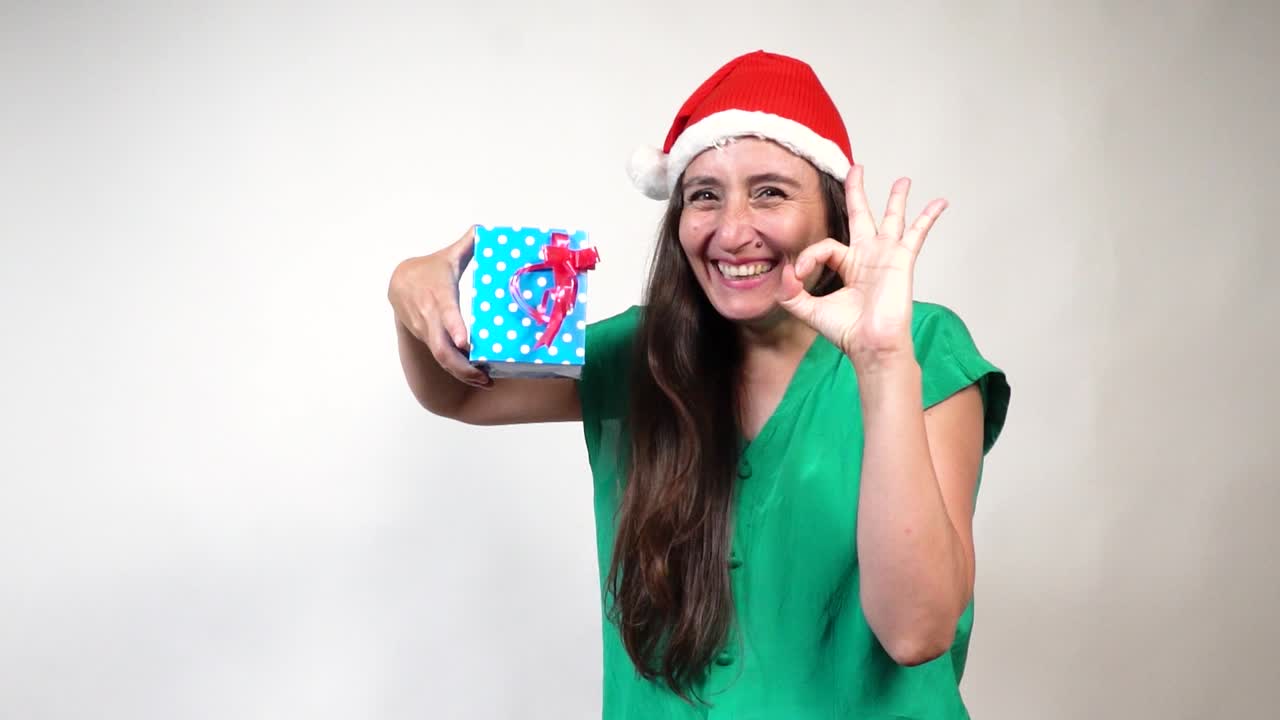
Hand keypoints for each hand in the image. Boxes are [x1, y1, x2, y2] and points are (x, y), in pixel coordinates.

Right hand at [388, 226, 490, 387]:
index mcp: (439, 295)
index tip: (466, 342)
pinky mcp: (426, 340)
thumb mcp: (448, 256)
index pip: (446, 314)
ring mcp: (426, 331)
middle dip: (463, 367)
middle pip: (442, 348)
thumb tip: (485, 230)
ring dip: (462, 373)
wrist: (399, 283)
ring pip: (441, 358)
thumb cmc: (429, 270)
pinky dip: (456, 369)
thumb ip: (469, 244)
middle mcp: (430, 317)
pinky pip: (440, 358)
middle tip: (485, 376)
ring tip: (485, 381)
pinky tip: (475, 376)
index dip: (454, 328)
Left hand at [777, 165, 946, 367]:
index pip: (825, 246)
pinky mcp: (902, 259)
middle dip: (858, 191)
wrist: (871, 345)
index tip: (799, 275)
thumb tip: (785, 272)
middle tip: (857, 169)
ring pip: (892, 218)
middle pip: (861, 215)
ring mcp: (886, 256)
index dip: (807, 257)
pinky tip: (940, 202)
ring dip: (897, 198)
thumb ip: (791, 292)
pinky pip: (917, 232)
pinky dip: (928, 217)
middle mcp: (868, 257)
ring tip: (903, 180)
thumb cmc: (847, 332)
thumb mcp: (808, 310)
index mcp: (848, 266)